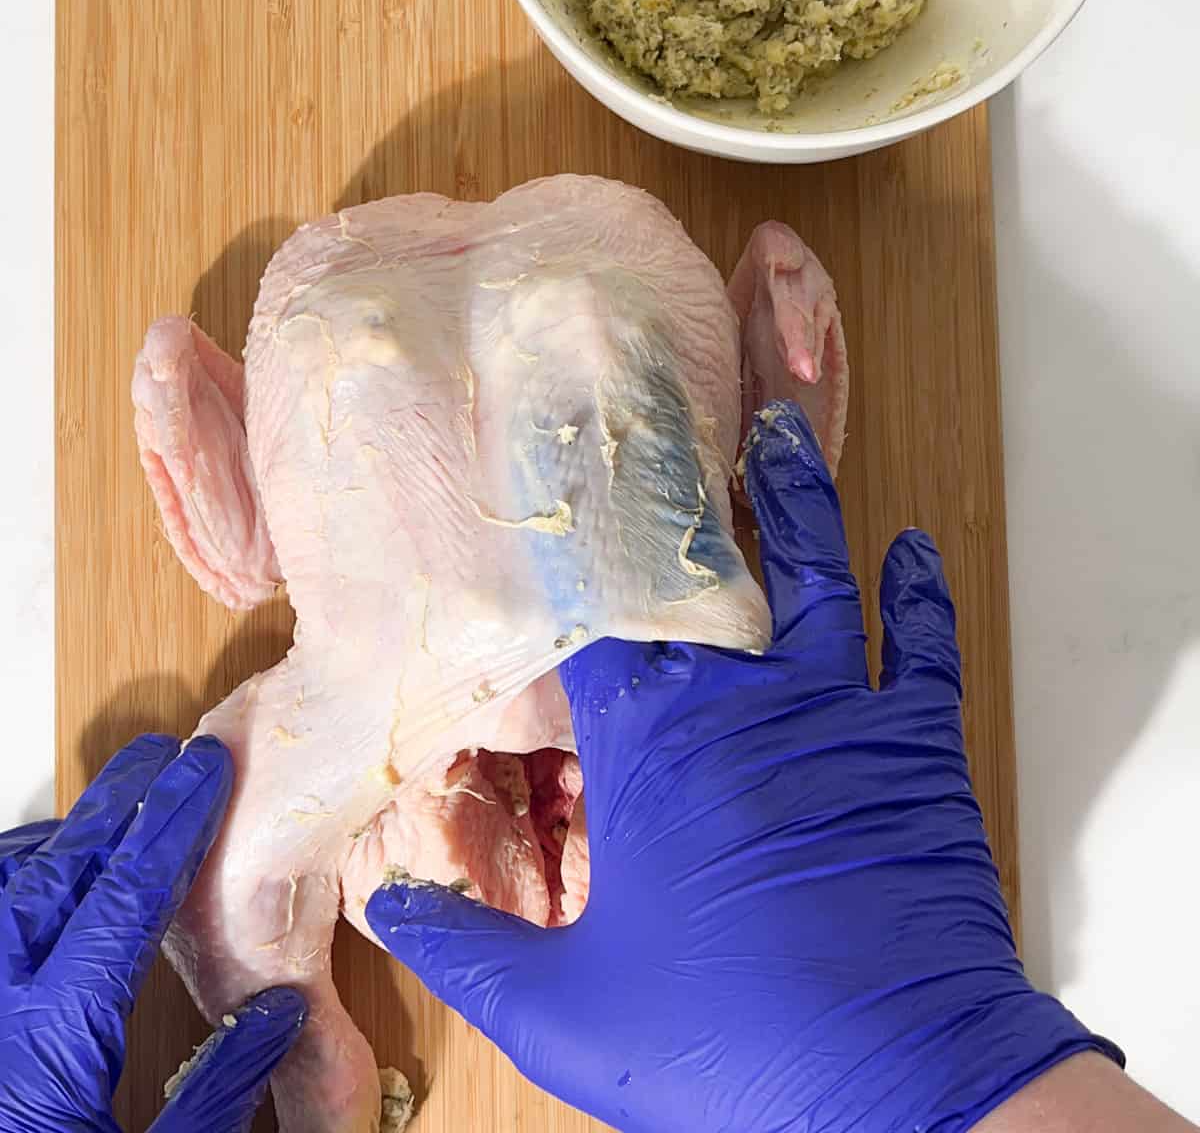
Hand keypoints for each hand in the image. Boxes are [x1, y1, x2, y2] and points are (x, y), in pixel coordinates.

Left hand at [0, 734, 306, 1132]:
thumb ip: (219, 1092)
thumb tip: (278, 1013)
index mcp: (51, 1037)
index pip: (126, 896)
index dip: (174, 824)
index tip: (207, 770)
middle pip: (59, 868)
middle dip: (119, 803)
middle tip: (165, 758)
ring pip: (6, 884)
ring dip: (65, 835)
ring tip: (117, 805)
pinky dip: (17, 875)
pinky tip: (47, 873)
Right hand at [367, 400, 1119, 1132]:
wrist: (902, 1088)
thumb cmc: (733, 1045)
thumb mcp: (565, 1012)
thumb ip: (465, 952)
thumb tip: (393, 908)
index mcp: (652, 746)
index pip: (599, 613)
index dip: (578, 543)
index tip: (560, 472)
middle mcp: (745, 702)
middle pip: (709, 564)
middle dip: (686, 486)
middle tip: (675, 408)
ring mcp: (839, 713)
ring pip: (819, 573)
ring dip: (800, 500)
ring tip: (785, 435)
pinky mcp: (914, 748)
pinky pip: (922, 647)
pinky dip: (921, 594)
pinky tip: (913, 551)